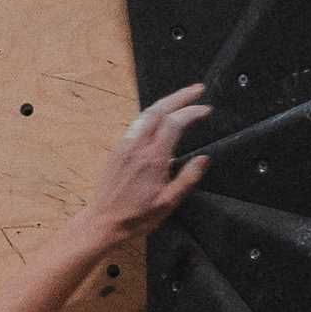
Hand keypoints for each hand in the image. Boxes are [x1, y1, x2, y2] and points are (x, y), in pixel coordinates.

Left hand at [76, 85, 209, 252]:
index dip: (191, 112)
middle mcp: (137, 146)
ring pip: (145, 114)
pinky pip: (136, 124)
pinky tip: (160, 117)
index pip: (174, 123)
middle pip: (158, 110)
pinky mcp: (117, 149)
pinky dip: (152, 114)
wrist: (103, 221)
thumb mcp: (169, 202)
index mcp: (153, 158)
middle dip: (179, 96)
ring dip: (165, 103)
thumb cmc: (138, 216)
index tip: (206, 110)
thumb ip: (188, 178)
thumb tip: (204, 158)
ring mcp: (125, 145)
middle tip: (197, 90)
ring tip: (181, 99)